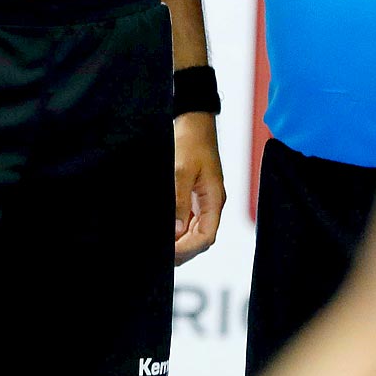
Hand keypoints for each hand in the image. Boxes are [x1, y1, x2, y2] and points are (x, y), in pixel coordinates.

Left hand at [172, 111, 225, 263]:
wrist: (193, 121)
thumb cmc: (190, 141)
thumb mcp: (180, 171)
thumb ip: (179, 201)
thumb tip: (176, 230)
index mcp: (214, 199)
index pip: (206, 236)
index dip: (188, 248)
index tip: (169, 252)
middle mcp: (212, 202)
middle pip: (202, 238)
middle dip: (183, 250)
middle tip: (161, 255)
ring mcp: (205, 199)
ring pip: (196, 231)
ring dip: (181, 242)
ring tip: (161, 247)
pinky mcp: (196, 194)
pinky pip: (190, 219)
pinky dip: (178, 229)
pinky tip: (166, 230)